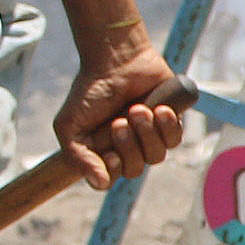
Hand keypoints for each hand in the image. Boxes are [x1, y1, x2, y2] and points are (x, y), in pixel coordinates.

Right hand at [52, 43, 186, 190]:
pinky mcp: (169, 124)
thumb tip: (100, 183)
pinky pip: (175, 140)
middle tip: (120, 122)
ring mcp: (149, 137)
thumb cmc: (90, 91)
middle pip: (135, 169)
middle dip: (129, 146)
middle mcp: (126, 148)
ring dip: (147, 133)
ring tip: (138, 109)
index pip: (109, 179)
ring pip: (156, 157)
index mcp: (101, 151)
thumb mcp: (70, 125)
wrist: (116, 60)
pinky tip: (160, 108)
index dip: (113, 171)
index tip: (111, 155)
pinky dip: (167, 126)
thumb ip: (78, 157)